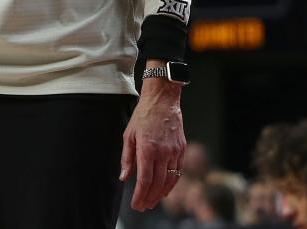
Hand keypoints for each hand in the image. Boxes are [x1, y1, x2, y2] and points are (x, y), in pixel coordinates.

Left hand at [119, 76, 185, 210]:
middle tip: (143, 206)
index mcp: (147, 148)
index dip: (140, 195)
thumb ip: (127, 157)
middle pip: (158, 183)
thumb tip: (124, 177)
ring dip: (161, 194)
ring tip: (152, 202)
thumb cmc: (143, 115)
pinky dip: (171, 183)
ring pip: (170, 180)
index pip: (145, 179)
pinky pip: (178, 171)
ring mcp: (175, 152)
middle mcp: (163, 152)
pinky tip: (165, 189)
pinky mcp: (182, 149)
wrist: (163, 100)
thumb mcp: (129, 134)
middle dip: (150, 198)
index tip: (136, 204)